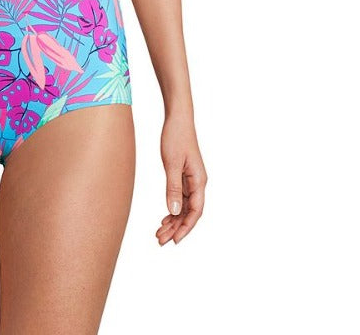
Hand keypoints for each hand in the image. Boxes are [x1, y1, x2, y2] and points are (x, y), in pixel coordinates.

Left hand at [156, 113, 206, 244]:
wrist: (177, 118)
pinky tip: (164, 218)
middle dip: (176, 228)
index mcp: (199, 181)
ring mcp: (191, 180)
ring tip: (159, 233)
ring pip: (184, 207)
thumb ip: (173, 188)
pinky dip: (172, 209)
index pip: (195, 212)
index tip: (174, 241)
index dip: (186, 228)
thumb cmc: (176, 137)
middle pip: (189, 213)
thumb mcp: (172, 163)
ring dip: (173, 221)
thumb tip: (173, 212)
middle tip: (160, 240)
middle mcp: (197, 183)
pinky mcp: (183, 175)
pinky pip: (180, 198)